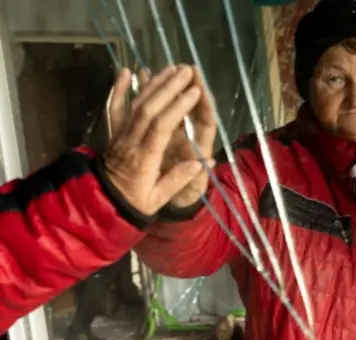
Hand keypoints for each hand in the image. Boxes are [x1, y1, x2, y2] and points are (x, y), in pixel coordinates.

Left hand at [103, 65, 204, 214]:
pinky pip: (114, 107)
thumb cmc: (134, 202)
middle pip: (149, 109)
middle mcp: (131, 142)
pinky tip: (126, 71)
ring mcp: (120, 135)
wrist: (101, 203)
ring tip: (172, 68)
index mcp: (144, 159)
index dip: (177, 107)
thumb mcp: (156, 200)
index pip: (161, 127)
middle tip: (187, 71)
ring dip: (154, 84)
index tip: (194, 92)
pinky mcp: (113, 132)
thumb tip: (201, 162)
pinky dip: (119, 88)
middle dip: (169, 88)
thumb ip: (176, 180)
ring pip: (136, 104)